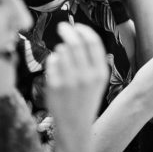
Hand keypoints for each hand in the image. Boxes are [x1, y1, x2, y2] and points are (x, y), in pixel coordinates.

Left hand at [45, 22, 109, 143]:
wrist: (75, 125)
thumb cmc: (85, 99)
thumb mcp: (97, 81)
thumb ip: (93, 60)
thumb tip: (81, 34)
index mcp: (100, 72)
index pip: (92, 42)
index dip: (83, 30)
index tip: (77, 26)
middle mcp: (86, 75)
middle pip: (75, 42)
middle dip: (67, 30)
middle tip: (61, 27)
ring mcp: (70, 80)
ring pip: (61, 51)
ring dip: (60, 50)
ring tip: (62, 59)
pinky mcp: (55, 85)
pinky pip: (52, 62)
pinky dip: (53, 61)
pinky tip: (56, 71)